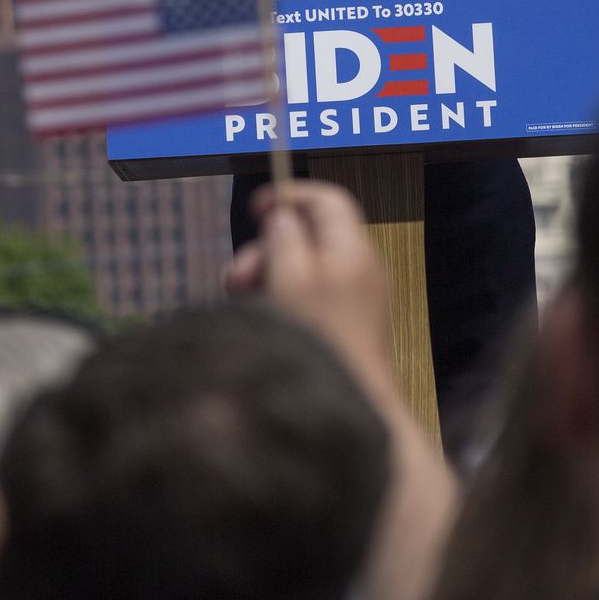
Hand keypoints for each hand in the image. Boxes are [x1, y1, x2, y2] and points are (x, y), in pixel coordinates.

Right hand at [229, 181, 387, 373]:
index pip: (328, 200)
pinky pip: (314, 298)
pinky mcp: (349, 328)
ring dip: (270, 279)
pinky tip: (264, 322)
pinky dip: (285, 301)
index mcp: (352, 249)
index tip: (256, 208)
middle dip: (268, 250)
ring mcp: (358, 300)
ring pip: (307, 270)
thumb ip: (284, 239)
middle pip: (310, 238)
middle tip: (237, 278)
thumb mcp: (289, 277)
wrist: (350, 404)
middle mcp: (361, 269)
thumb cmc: (316, 338)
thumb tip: (283, 218)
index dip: (291, 196)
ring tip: (243, 305)